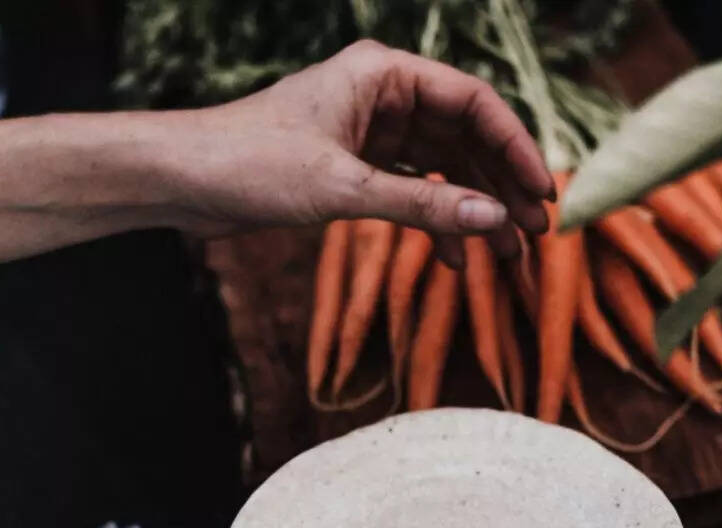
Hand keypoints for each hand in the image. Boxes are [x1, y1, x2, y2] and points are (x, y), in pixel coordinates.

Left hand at [169, 40, 553, 264]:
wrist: (180, 180)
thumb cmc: (249, 163)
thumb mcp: (344, 189)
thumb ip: (423, 208)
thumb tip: (494, 220)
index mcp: (383, 75)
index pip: (472, 103)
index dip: (514, 147)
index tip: (541, 193)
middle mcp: (382, 96)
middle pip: (465, 137)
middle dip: (499, 185)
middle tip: (533, 232)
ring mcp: (370, 130)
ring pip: (443, 167)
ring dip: (473, 208)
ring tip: (506, 252)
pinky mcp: (354, 164)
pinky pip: (413, 189)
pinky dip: (435, 220)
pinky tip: (453, 258)